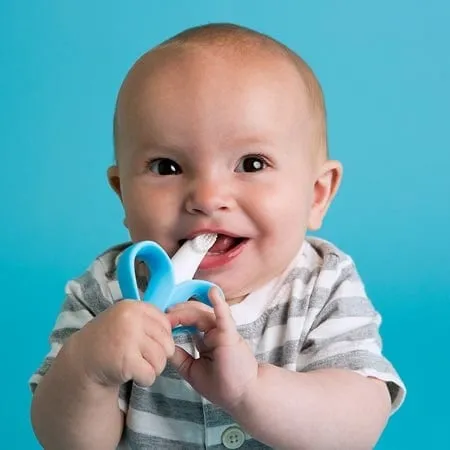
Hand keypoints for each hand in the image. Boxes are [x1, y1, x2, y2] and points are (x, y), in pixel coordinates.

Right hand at [69, 300, 174, 386]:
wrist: (82, 360)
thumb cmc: (110, 339)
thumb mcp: (127, 319)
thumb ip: (149, 320)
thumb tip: (177, 323)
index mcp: (133, 307)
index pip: (165, 322)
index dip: (162, 337)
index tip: (149, 343)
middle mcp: (131, 319)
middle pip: (167, 342)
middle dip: (161, 355)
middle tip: (145, 358)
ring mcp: (127, 339)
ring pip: (161, 359)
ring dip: (153, 368)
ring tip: (139, 366)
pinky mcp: (125, 361)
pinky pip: (150, 374)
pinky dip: (145, 379)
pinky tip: (132, 375)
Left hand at [167, 287, 257, 411]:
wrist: (243, 396)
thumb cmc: (223, 385)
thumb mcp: (193, 370)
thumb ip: (180, 357)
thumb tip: (164, 347)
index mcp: (207, 339)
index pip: (190, 322)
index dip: (176, 319)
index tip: (161, 320)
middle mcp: (215, 332)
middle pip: (195, 314)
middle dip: (178, 312)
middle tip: (163, 314)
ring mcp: (223, 331)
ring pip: (203, 313)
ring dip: (187, 310)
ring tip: (173, 310)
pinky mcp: (230, 335)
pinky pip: (224, 317)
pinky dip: (219, 304)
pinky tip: (213, 292)